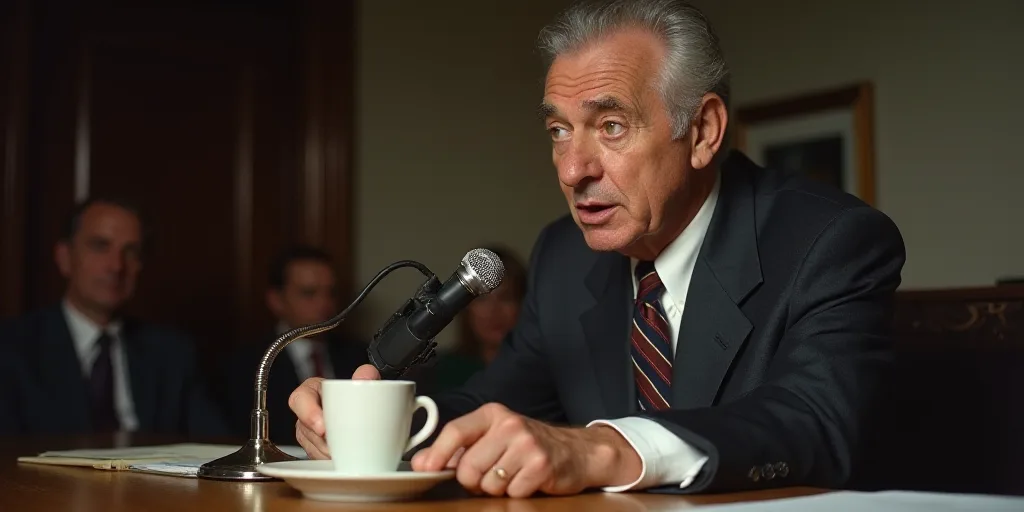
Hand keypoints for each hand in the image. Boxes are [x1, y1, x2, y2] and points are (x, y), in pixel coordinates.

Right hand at [290, 364, 380, 458]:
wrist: (364, 411)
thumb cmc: (357, 394)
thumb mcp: (363, 382)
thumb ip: (367, 376)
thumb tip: (366, 375)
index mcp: (312, 391)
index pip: (300, 399)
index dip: (308, 414)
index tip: (323, 428)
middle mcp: (306, 413)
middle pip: (306, 430)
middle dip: (322, 442)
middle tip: (340, 448)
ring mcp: (308, 433)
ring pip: (311, 447)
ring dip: (327, 454)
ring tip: (346, 455)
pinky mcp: (314, 449)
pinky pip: (318, 459)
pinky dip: (331, 462)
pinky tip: (343, 461)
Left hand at [410, 403, 641, 497]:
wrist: (577, 451)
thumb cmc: (528, 445)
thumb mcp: (493, 438)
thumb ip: (456, 450)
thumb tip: (421, 463)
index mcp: (493, 414)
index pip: (456, 431)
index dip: (437, 453)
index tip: (426, 469)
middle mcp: (509, 425)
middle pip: (469, 467)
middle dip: (474, 480)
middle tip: (491, 473)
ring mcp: (527, 444)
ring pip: (489, 484)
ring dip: (497, 488)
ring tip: (512, 475)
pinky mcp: (541, 465)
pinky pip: (512, 493)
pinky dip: (517, 493)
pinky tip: (527, 480)